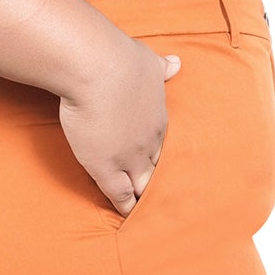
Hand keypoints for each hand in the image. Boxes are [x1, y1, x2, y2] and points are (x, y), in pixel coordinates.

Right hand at [57, 43, 180, 213]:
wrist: (97, 67)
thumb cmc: (119, 58)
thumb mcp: (148, 60)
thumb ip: (161, 67)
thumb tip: (176, 63)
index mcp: (158, 117)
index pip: (163, 144)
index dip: (160, 155)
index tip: (161, 163)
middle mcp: (149, 140)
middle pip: (159, 168)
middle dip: (161, 181)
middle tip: (164, 196)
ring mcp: (129, 156)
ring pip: (143, 184)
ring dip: (145, 196)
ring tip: (147, 211)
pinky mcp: (106, 167)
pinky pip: (120, 194)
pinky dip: (125, 206)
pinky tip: (127, 217)